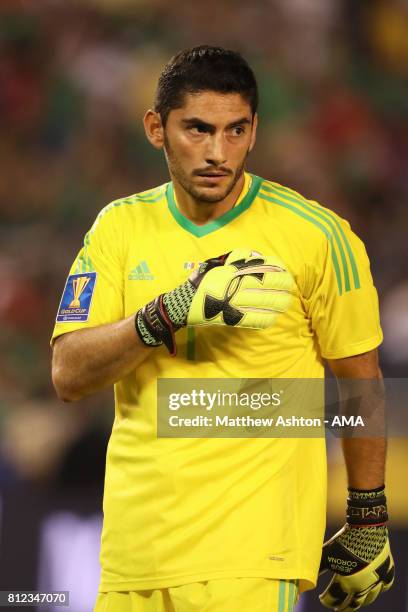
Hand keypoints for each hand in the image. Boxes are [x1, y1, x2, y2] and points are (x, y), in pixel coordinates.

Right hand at [135, 248, 293, 354]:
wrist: (184, 304)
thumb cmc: (203, 282)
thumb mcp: (218, 264)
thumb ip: (237, 258)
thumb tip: (258, 256)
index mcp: (232, 269)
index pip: (262, 265)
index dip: (278, 269)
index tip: (285, 272)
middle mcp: (235, 283)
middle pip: (268, 283)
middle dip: (283, 285)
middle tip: (290, 288)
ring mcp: (234, 301)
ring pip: (265, 301)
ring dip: (279, 302)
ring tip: (285, 302)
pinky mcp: (232, 318)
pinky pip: (256, 319)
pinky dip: (267, 318)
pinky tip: (273, 316)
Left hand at [319, 487, 393, 610]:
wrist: (366, 526)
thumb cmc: (344, 540)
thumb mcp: (328, 553)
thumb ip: (318, 567)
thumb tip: (305, 578)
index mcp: (348, 583)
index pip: (335, 598)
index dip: (327, 600)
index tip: (323, 599)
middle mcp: (364, 585)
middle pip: (353, 603)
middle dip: (344, 606)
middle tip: (337, 607)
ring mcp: (378, 579)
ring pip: (370, 598)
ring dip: (361, 600)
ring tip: (354, 600)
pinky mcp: (387, 570)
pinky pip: (385, 585)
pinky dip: (379, 588)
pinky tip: (373, 587)